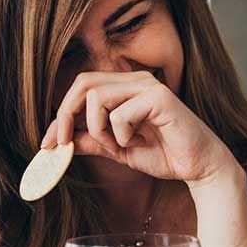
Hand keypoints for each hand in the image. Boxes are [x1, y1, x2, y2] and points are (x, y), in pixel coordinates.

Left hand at [40, 71, 233, 183]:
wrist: (198, 167)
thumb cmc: (164, 155)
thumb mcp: (118, 150)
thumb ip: (93, 141)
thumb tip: (62, 140)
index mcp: (125, 87)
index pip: (81, 89)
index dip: (59, 115)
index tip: (48, 144)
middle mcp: (135, 80)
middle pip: (83, 85)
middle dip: (65, 116)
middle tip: (62, 144)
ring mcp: (147, 86)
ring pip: (97, 98)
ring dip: (98, 130)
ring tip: (118, 145)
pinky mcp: (158, 98)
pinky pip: (119, 115)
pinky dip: (121, 136)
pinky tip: (138, 143)